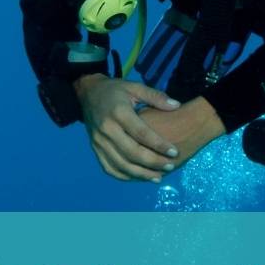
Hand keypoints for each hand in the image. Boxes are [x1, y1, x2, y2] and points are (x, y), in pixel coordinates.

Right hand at [77, 75, 194, 182]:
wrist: (88, 93)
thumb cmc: (115, 90)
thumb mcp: (134, 87)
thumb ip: (155, 96)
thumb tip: (176, 105)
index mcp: (118, 112)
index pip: (141, 134)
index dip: (159, 145)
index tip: (174, 152)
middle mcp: (107, 129)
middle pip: (132, 152)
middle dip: (153, 162)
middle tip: (170, 166)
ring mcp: (98, 141)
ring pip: (121, 164)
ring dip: (141, 174)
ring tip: (158, 177)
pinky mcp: (95, 148)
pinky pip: (109, 168)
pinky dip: (125, 176)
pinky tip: (140, 177)